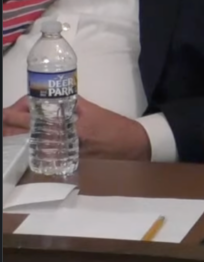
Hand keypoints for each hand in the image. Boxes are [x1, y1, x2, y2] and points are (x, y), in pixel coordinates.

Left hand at [2, 97, 150, 159]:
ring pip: (36, 146)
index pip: (37, 120)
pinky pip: (48, 156)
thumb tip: (56, 98)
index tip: (5, 113)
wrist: (133, 146)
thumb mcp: (93, 110)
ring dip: (23, 139)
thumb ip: (73, 104)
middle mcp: (67, 141)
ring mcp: (67, 154)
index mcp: (72, 125)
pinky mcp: (72, 164)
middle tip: (5, 121)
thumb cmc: (115, 126)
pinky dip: (38, 149)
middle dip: (14, 128)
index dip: (18, 116)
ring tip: (13, 132)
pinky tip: (33, 145)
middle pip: (31, 135)